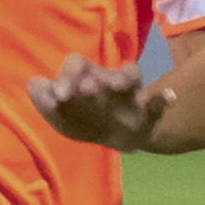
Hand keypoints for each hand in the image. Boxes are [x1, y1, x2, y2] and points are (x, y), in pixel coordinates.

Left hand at [27, 51, 175, 150]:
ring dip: (122, 79)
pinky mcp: (149, 109)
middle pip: (100, 70)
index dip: (67, 77)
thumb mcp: (62, 117)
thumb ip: (44, 102)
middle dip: (90, 78)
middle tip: (86, 91)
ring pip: (131, 76)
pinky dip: (163, 99)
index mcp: (86, 77)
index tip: (60, 95)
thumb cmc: (87, 121)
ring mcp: (130, 93)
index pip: (76, 65)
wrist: (120, 139)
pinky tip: (170, 96)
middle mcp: (108, 79)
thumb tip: (34, 83)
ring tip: (116, 86)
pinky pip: (159, 101)